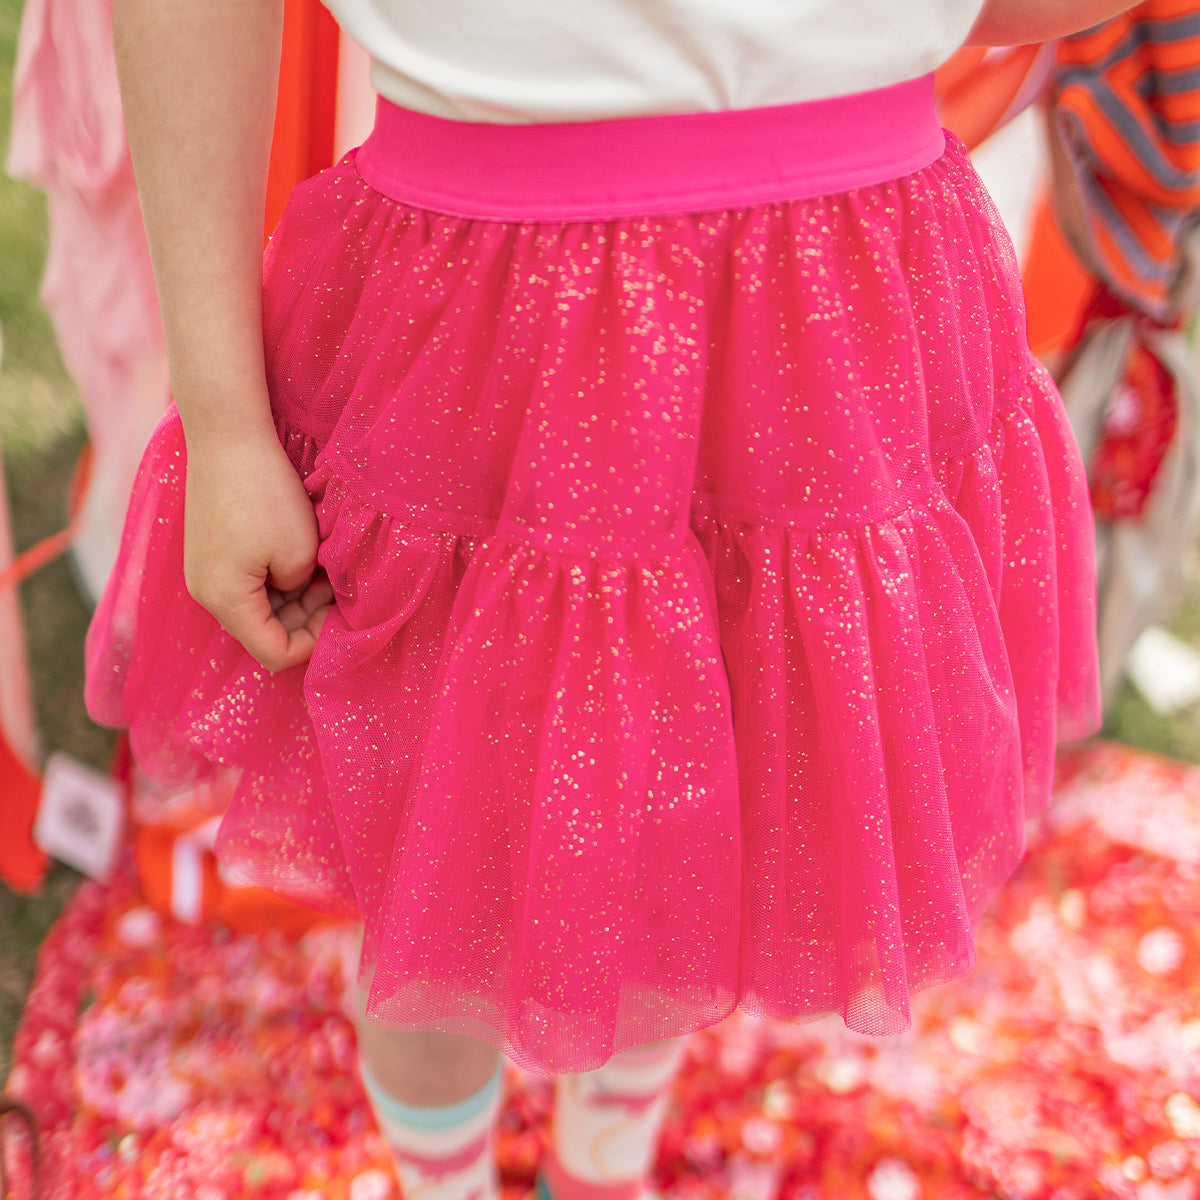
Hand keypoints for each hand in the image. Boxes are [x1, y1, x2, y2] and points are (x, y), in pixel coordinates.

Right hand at [182, 425, 332, 671]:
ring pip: (259, 606)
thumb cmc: (267, 496)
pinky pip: (249, 582)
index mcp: (225, 602)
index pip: (274, 653)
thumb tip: (296, 593)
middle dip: (307, 619)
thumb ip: (301, 591)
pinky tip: (305, 556)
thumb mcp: (301, 554)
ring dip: (297, 597)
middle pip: (265, 632)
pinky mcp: (211, 551)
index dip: (312, 645)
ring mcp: (206, 572)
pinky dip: (279, 578)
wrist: (228, 436)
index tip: (341, 620)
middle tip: (339, 591)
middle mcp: (207, 593)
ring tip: (326, 570)